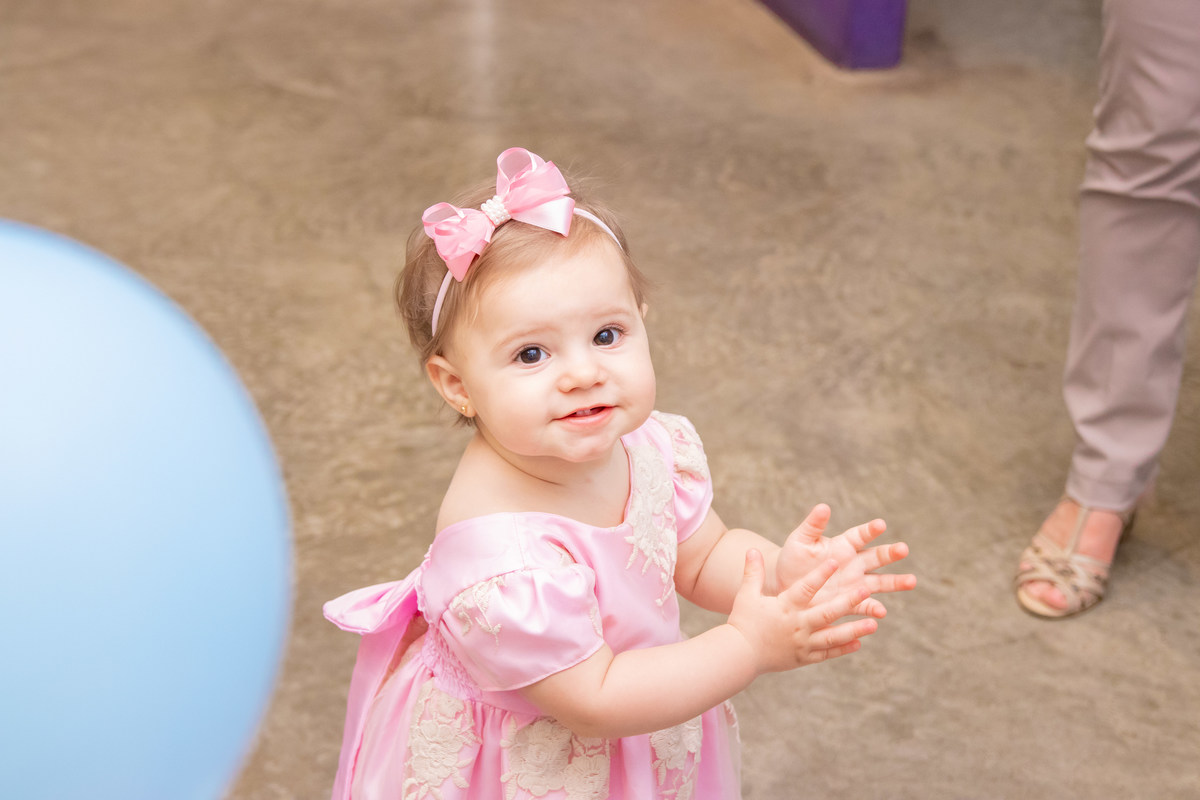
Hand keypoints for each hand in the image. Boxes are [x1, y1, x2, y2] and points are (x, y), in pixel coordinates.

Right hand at [728, 549, 878, 674]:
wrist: (739, 656)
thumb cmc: (742, 622)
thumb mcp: (746, 595)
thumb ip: (752, 572)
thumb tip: (752, 549)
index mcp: (785, 607)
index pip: (805, 588)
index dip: (820, 574)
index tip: (835, 561)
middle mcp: (797, 625)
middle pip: (827, 612)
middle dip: (848, 601)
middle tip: (866, 589)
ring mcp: (802, 643)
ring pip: (833, 636)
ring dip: (854, 629)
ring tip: (873, 623)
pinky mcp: (804, 658)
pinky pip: (827, 653)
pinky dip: (843, 648)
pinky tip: (859, 642)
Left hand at [775, 504, 915, 617]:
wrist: (785, 586)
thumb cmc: (792, 559)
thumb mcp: (800, 541)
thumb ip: (813, 525)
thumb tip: (823, 506)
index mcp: (842, 546)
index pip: (860, 536)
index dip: (870, 530)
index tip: (881, 524)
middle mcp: (853, 564)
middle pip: (876, 557)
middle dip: (890, 553)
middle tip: (903, 549)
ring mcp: (854, 584)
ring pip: (880, 582)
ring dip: (896, 582)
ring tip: (912, 581)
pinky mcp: (850, 603)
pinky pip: (865, 605)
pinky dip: (873, 608)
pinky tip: (881, 612)